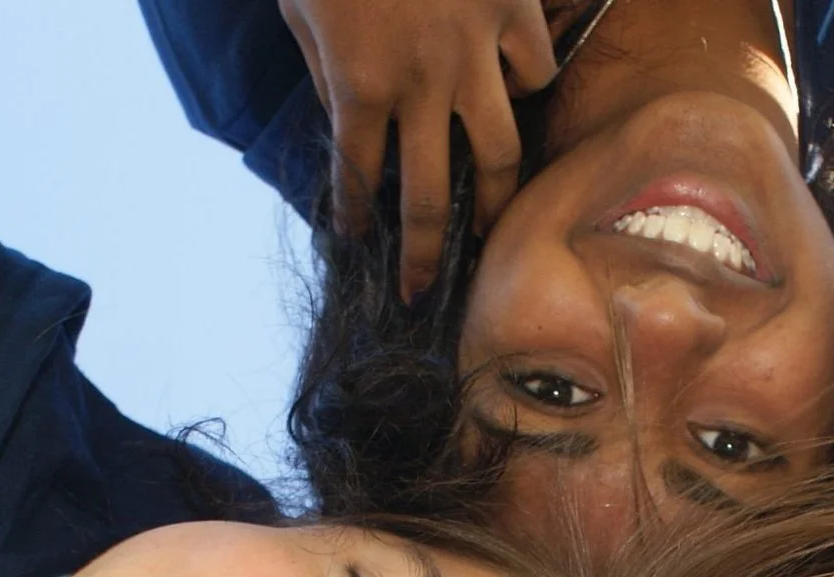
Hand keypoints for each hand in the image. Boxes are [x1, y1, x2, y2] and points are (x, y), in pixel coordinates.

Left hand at [278, 0, 558, 299]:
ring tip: (490, 226)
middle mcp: (422, 81)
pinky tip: (509, 89)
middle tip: (422, 291)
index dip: (353, 213)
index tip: (354, 240)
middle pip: (428, 196)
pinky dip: (525, 84)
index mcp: (360, 78)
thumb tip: (342, 114)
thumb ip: (320, 66)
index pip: (356, 171)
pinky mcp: (514, 10)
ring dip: (494, 201)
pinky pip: (534, 69)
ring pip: (498, 153)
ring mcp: (476, 51)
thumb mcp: (300, 6)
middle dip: (423, 257)